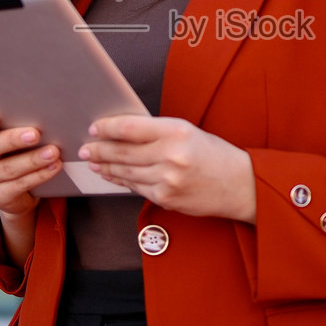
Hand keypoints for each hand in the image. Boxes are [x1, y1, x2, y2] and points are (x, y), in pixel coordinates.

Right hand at [0, 114, 60, 218]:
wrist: (17, 188)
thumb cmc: (14, 149)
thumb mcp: (9, 135)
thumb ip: (14, 124)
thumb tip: (40, 113)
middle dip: (12, 140)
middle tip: (35, 134)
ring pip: (7, 169)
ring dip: (33, 159)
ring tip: (53, 152)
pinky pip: (19, 185)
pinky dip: (39, 175)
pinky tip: (54, 166)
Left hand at [80, 116, 256, 221]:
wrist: (240, 185)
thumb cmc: (214, 155)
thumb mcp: (188, 132)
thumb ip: (157, 132)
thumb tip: (122, 134)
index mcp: (176, 131)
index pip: (131, 127)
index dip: (108, 128)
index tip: (94, 128)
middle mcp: (171, 155)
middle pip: (123, 151)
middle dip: (100, 150)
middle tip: (86, 148)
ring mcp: (167, 179)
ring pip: (126, 172)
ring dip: (107, 167)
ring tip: (95, 163)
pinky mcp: (166, 198)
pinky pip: (136, 188)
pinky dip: (122, 182)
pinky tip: (113, 177)